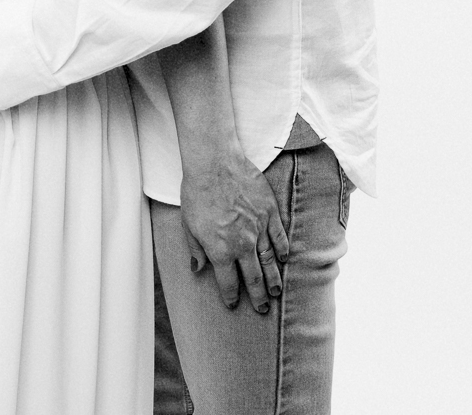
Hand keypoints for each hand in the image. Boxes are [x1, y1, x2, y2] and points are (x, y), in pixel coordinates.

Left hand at [180, 145, 288, 313]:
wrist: (214, 163)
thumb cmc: (196, 192)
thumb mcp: (188, 225)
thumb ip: (196, 250)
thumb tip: (198, 269)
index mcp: (221, 251)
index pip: (228, 282)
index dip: (231, 296)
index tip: (233, 303)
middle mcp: (242, 245)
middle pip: (253, 278)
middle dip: (257, 296)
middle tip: (262, 308)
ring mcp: (258, 229)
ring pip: (269, 261)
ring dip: (273, 279)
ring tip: (276, 292)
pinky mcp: (269, 212)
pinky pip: (279, 236)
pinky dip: (282, 250)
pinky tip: (283, 259)